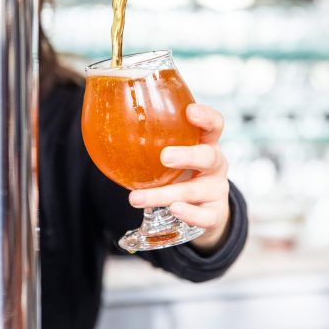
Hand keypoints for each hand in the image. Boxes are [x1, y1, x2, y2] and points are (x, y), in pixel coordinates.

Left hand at [129, 103, 230, 252]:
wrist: (204, 210)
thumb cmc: (182, 173)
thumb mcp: (175, 154)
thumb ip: (154, 141)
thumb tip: (111, 123)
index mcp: (206, 143)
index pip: (214, 124)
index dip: (206, 117)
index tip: (190, 111)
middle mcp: (216, 165)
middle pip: (209, 156)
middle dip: (187, 156)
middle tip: (164, 156)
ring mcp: (217, 190)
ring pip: (195, 191)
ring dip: (164, 194)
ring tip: (137, 198)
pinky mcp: (216, 214)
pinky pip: (205, 217)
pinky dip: (189, 214)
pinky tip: (173, 210)